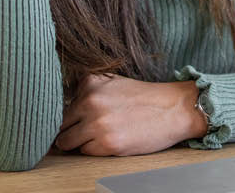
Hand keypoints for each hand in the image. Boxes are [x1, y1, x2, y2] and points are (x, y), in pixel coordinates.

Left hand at [55, 74, 208, 155]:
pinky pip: (84, 152)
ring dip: (78, 142)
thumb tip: (60, 112)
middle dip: (68, 130)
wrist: (175, 109)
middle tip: (84, 132)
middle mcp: (90, 100)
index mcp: (90, 83)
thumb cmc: (144, 98)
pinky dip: (94, 150)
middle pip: (59, 124)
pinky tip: (110, 141)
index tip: (72, 122)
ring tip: (97, 137)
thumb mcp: (112, 83)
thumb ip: (87, 92)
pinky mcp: (107, 143)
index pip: (60, 104)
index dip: (68, 116)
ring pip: (66, 141)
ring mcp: (97, 123)